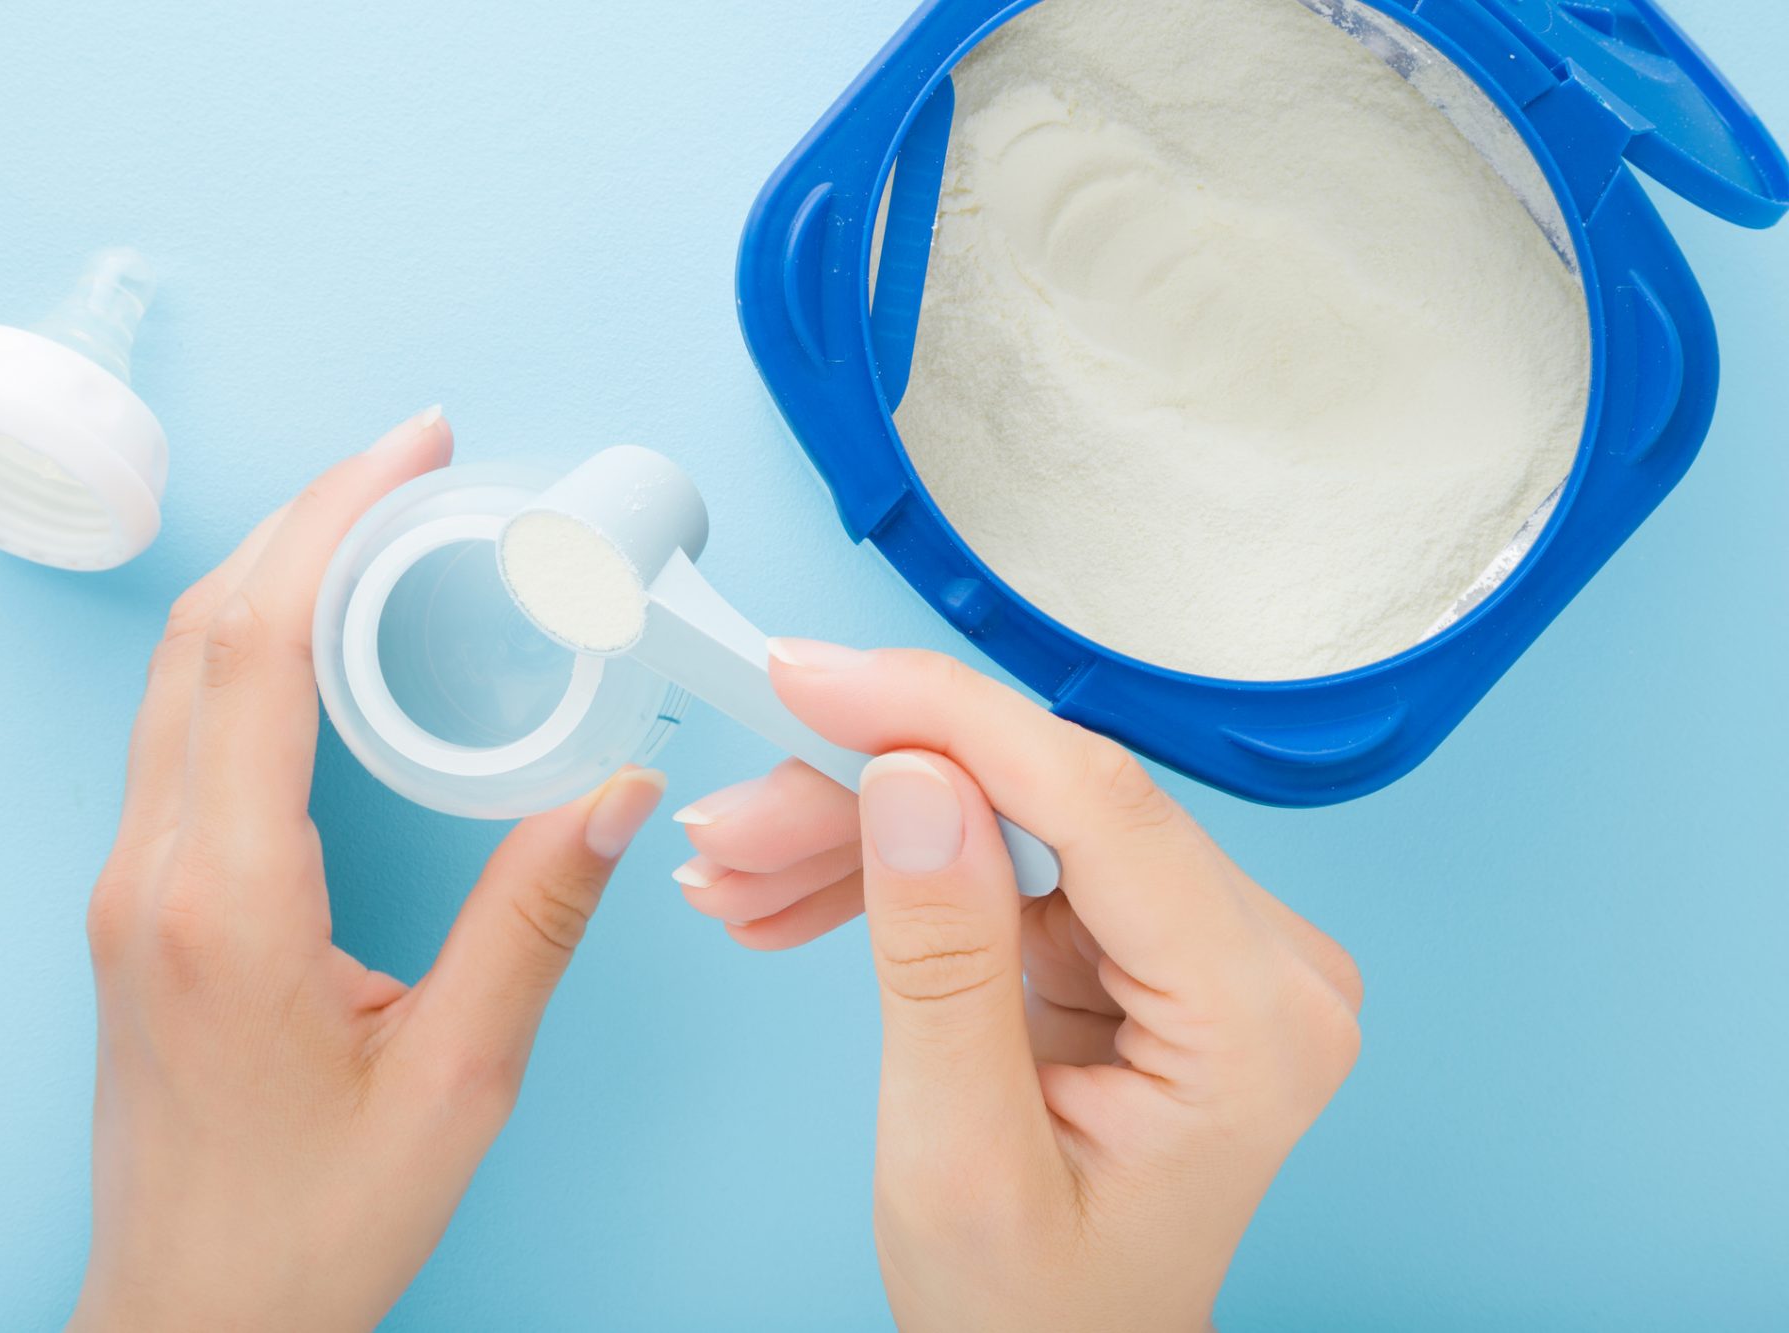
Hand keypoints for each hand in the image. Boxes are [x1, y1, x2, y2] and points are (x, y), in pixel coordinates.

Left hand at [71, 410, 667, 1332]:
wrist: (194, 1319)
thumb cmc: (311, 1223)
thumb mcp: (458, 1075)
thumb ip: (534, 918)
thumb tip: (614, 791)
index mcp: (226, 897)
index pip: (257, 646)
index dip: (331, 521)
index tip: (408, 450)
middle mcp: (153, 870)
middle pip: (201, 632)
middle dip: (301, 520)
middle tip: (408, 464)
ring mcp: (129, 885)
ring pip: (177, 675)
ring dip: (268, 579)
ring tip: (374, 529)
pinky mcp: (139, 906)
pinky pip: (180, 733)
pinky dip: (247, 653)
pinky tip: (319, 649)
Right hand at [673, 641, 1361, 1330]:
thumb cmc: (1033, 1316)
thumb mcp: (959, 1157)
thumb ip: (939, 963)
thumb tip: (910, 777)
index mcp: (1253, 1019)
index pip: (1099, 804)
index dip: (945, 719)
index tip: (811, 680)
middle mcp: (1256, 961)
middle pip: (1040, 803)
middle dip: (868, 795)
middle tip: (729, 822)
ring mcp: (1199, 948)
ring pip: (1004, 820)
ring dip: (857, 836)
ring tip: (734, 873)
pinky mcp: (1139, 946)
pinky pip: (999, 865)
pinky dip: (889, 876)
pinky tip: (791, 897)